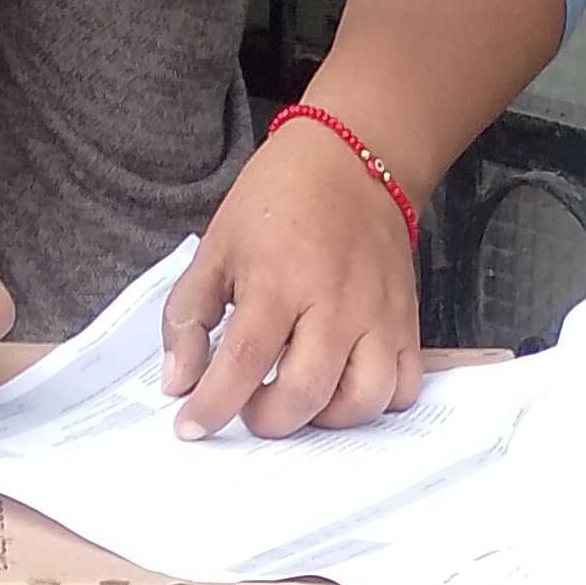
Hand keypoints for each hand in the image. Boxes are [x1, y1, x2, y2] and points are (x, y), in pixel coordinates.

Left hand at [161, 117, 422, 439]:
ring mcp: (378, 315)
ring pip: (363, 401)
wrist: (353, 158)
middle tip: (250, 405)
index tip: (191, 426)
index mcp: (278, 280)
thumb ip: (188, 317)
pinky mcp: (407, 320)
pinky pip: (404, 386)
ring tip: (300, 397)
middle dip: (268, 419)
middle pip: (305, 393)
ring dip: (324, 418)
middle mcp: (335, 303)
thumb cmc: (278, 202)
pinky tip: (344, 385)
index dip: (214, 405)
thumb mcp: (217, 247)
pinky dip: (376, 403)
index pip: (244, 361)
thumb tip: (178, 382)